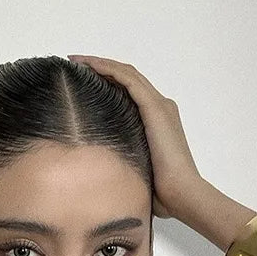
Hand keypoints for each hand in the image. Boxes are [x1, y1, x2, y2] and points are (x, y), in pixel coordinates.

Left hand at [67, 54, 201, 220]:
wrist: (181, 194)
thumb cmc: (163, 192)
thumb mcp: (137, 168)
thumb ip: (125, 158)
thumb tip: (101, 168)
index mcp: (157, 121)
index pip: (129, 92)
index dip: (107, 82)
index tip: (82, 81)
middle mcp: (160, 108)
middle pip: (127, 78)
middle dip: (100, 68)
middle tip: (75, 64)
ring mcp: (159, 106)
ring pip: (126, 74)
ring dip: (100, 64)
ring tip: (77, 61)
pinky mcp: (155, 108)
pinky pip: (127, 80)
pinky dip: (108, 70)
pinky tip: (89, 67)